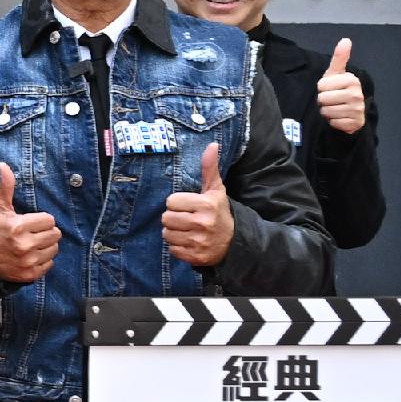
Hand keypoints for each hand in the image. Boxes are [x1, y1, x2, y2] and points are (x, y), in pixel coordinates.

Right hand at [0, 163, 60, 284]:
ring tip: (32, 244)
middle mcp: (24, 245)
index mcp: (18, 227)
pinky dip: (43, 260)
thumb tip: (3, 165)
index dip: (40, 220)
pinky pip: (49, 264)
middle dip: (45, 232)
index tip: (29, 223)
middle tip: (32, 233)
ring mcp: (28, 261)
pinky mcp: (30, 274)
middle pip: (55, 234)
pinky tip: (30, 256)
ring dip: (46, 246)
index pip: (49, 220)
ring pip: (54, 249)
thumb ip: (5, 187)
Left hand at [162, 138, 234, 268]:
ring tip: (188, 230)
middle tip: (187, 218)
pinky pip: (172, 249)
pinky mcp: (195, 257)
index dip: (178, 203)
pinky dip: (178, 246)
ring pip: (167, 234)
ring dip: (174, 232)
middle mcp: (203, 223)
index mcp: (206, 205)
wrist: (234, 241)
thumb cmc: (219, 212)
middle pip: (166, 218)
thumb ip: (210, 168)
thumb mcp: (216, 190)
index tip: (188, 205)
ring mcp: (199, 242)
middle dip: (174, 218)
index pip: (171, 201)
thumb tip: (212, 145)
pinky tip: (190, 241)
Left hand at [316, 37, 368, 137]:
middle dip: (322, 101)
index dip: (321, 88)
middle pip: (323, 99)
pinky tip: (338, 117)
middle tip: (330, 99)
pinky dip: (333, 122)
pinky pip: (334, 123)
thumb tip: (345, 40)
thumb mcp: (335, 73)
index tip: (328, 88)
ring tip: (333, 108)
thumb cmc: (338, 89)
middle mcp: (357, 94)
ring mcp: (358, 109)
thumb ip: (339, 58)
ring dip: (326, 112)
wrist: (349, 110)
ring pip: (327, 112)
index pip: (321, 86)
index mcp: (352, 80)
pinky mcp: (356, 122)